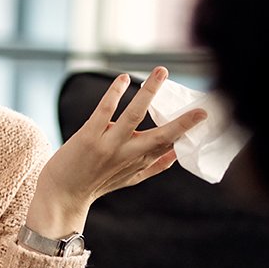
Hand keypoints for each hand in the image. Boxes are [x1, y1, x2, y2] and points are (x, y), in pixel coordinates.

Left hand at [26, 67, 206, 237]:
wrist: (61, 196)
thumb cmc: (96, 183)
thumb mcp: (130, 179)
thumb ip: (155, 165)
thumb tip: (178, 153)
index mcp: (140, 162)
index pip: (170, 144)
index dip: (188, 130)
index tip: (207, 114)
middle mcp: (127, 155)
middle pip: (161, 136)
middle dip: (183, 122)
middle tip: (203, 108)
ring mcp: (108, 146)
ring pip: (134, 116)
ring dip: (149, 92)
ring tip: (162, 71)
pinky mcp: (88, 137)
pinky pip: (104, 111)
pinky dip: (114, 93)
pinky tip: (124, 78)